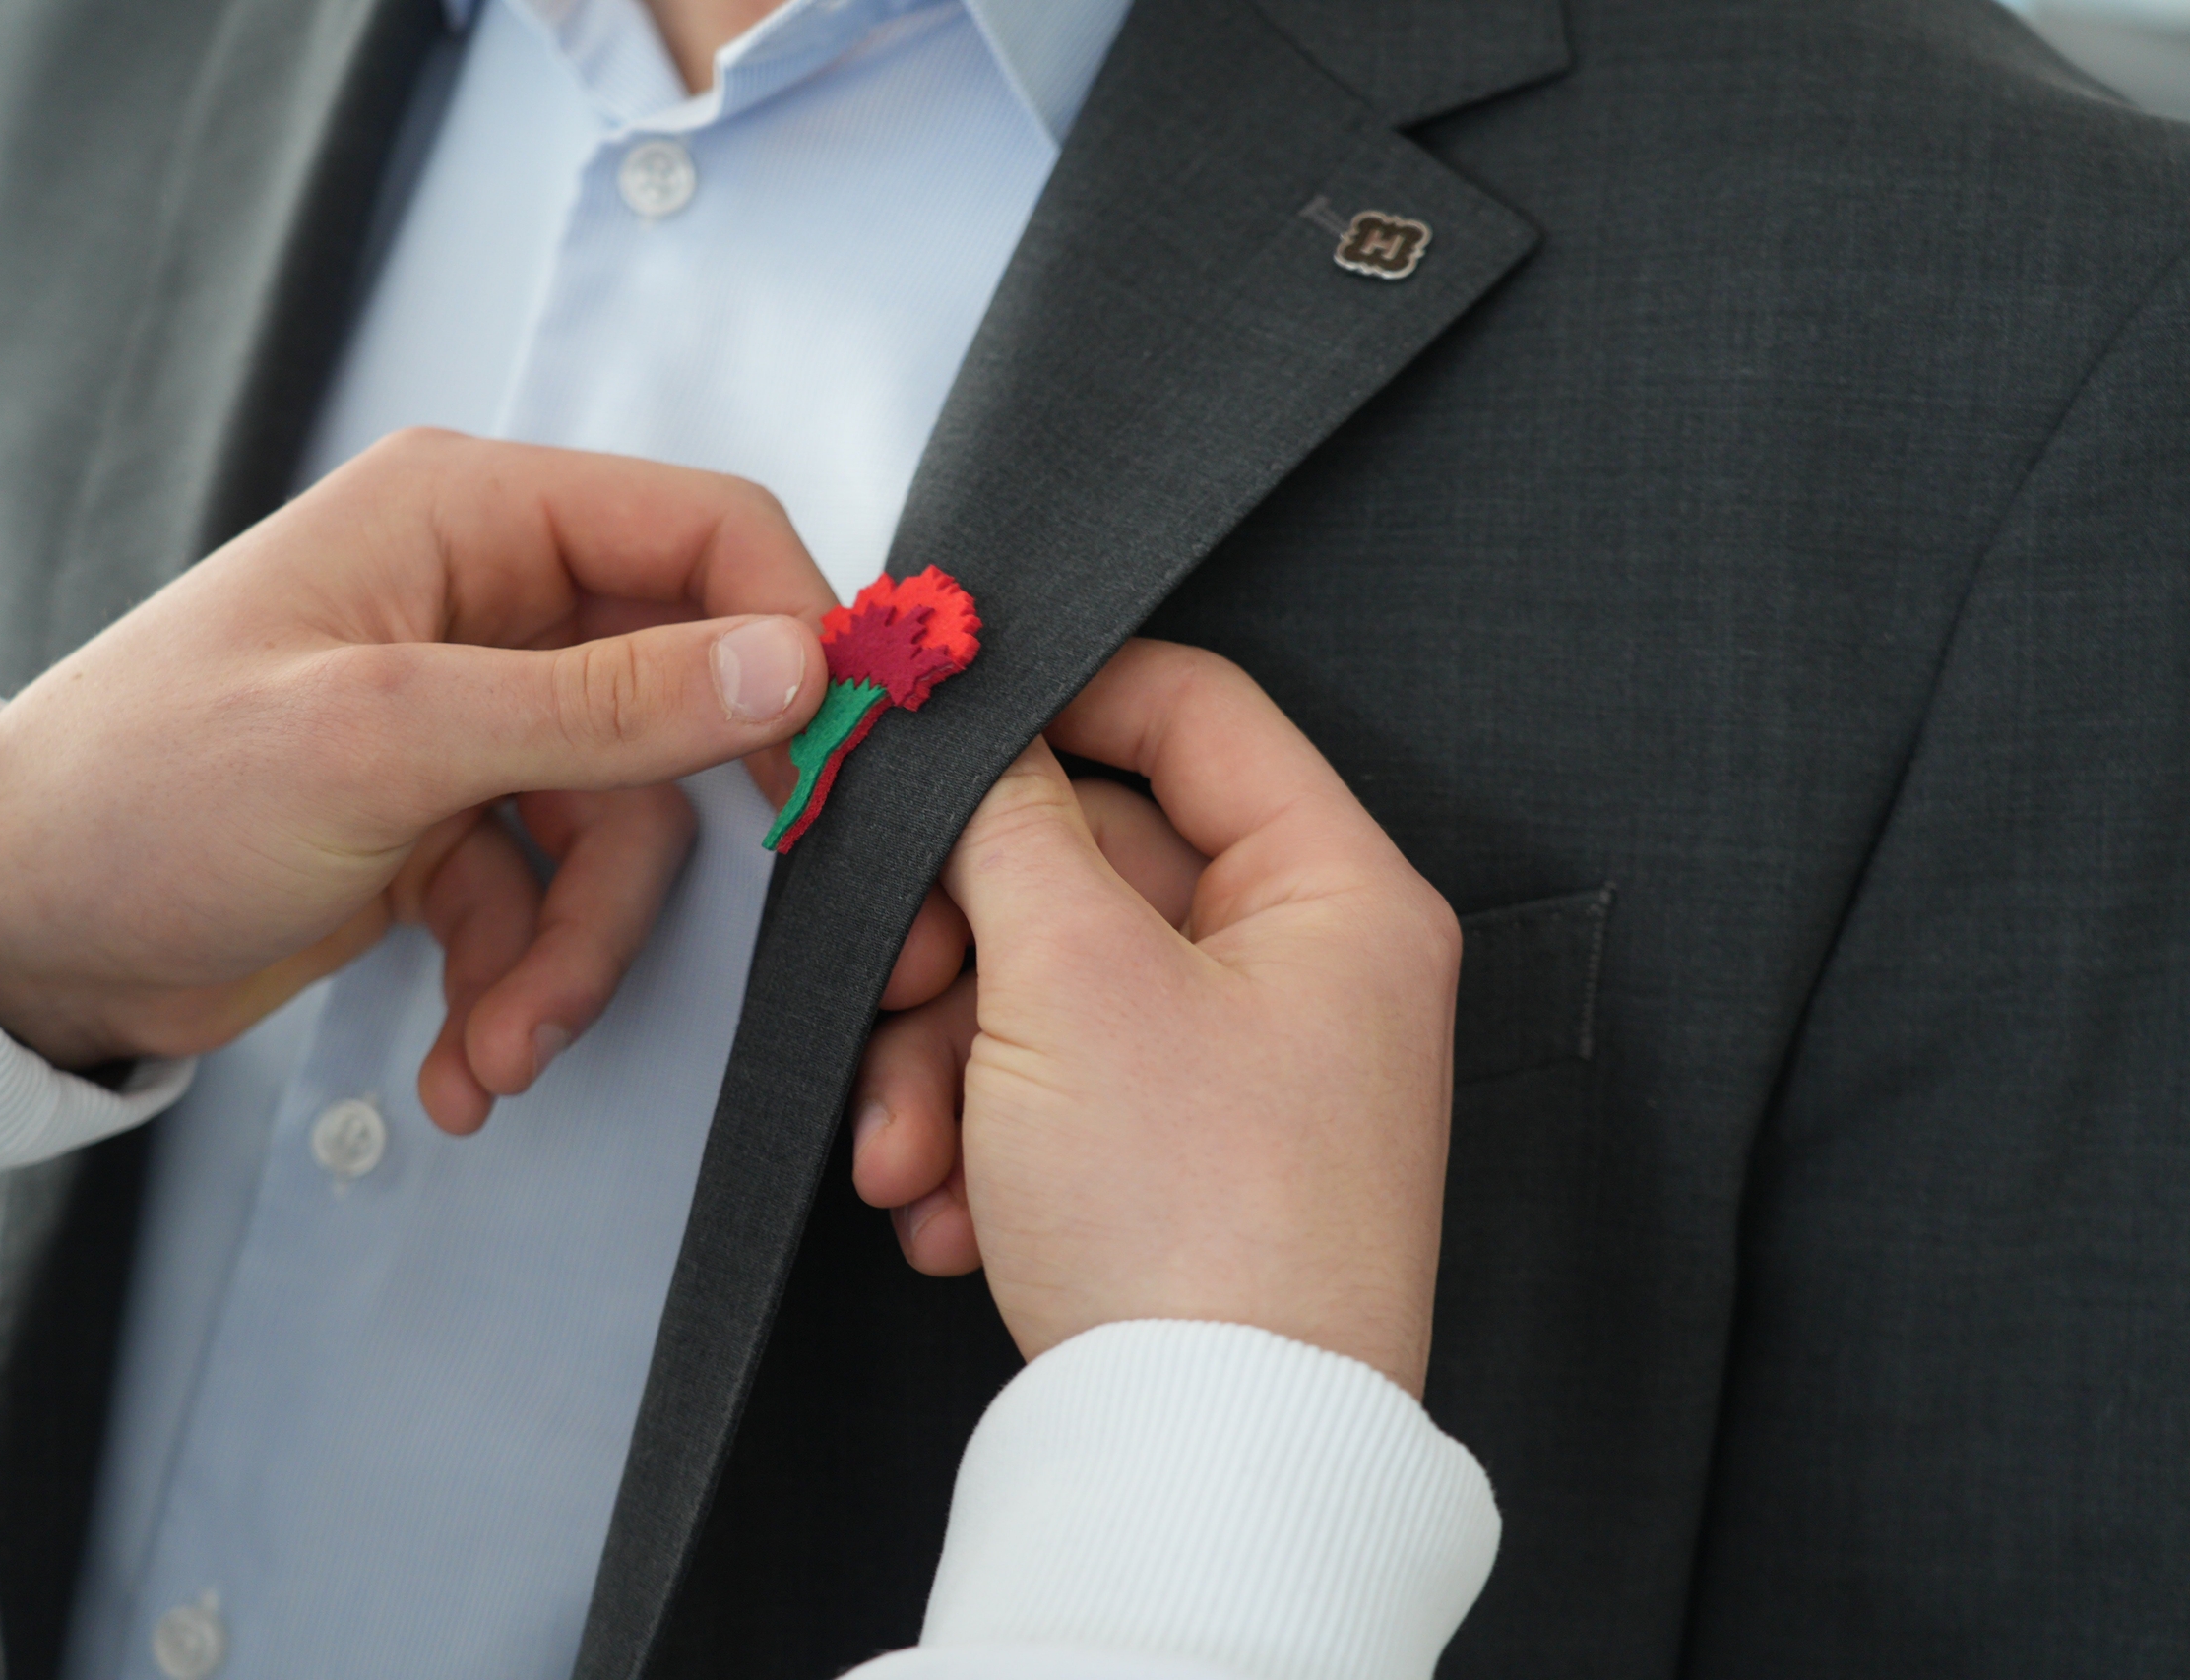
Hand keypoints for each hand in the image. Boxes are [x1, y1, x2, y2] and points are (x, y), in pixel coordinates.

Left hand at [0, 432, 835, 1126]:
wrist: (8, 942)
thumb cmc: (152, 794)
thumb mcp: (389, 739)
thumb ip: (607, 703)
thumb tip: (797, 664)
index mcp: (468, 517)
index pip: (703, 531)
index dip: (789, 635)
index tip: (835, 764)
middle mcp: (485, 599)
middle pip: (677, 711)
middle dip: (644, 866)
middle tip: (629, 954)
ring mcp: (469, 717)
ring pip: (620, 830)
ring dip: (575, 958)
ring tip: (501, 1051)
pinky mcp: (448, 821)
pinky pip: (549, 898)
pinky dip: (521, 985)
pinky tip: (463, 1064)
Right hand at [849, 641, 1461, 1393]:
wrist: (1205, 1462)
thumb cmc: (1195, 1225)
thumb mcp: (1070, 980)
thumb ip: (1008, 826)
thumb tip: (972, 733)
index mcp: (1334, 894)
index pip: (1193, 710)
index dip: (1055, 694)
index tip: (939, 717)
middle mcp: (1307, 974)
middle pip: (1095, 867)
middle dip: (961, 945)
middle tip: (896, 985)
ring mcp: (1249, 1077)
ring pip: (1055, 993)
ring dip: (945, 1064)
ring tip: (905, 1151)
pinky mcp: (1189, 1168)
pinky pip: (1064, 1094)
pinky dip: (984, 1140)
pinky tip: (944, 1209)